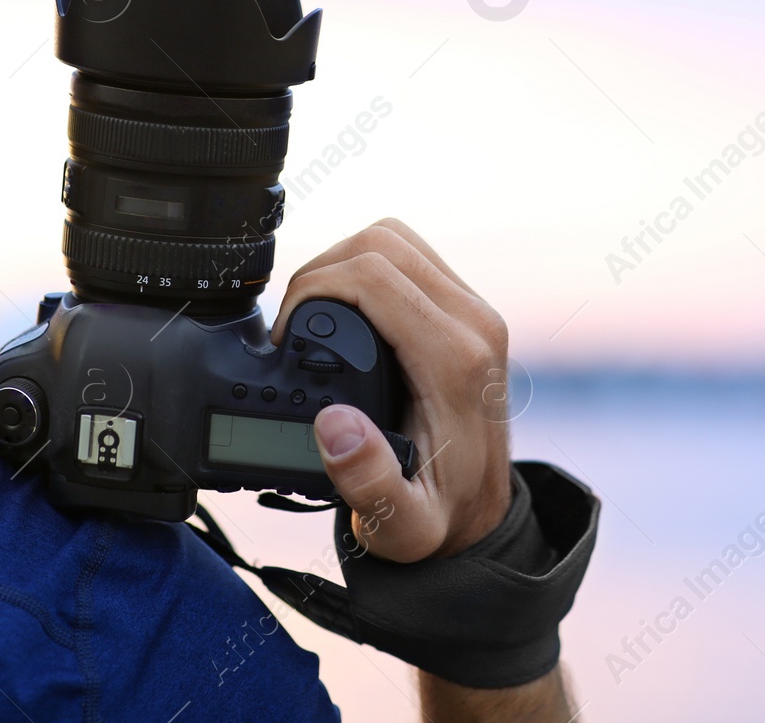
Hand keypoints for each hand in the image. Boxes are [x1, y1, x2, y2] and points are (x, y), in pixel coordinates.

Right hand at [273, 218, 512, 562]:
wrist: (479, 518)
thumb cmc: (436, 520)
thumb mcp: (402, 525)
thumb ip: (368, 482)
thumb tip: (335, 424)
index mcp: (456, 362)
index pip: (373, 277)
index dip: (312, 289)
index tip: (284, 335)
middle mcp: (474, 324)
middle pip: (381, 243)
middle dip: (320, 271)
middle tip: (291, 323)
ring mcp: (475, 311)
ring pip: (395, 238)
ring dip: (342, 262)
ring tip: (312, 312)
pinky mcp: (467, 308)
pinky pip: (408, 256)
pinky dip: (364, 268)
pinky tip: (342, 310)